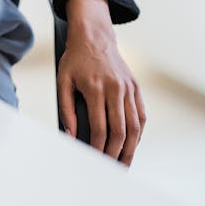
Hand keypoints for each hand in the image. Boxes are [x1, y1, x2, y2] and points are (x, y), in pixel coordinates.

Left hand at [58, 0, 145, 164]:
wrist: (94, 36)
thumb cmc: (75, 59)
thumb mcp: (63, 81)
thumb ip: (66, 109)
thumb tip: (70, 135)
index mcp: (96, 88)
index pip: (100, 128)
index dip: (98, 148)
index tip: (94, 161)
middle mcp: (115, 88)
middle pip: (120, 131)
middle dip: (115, 154)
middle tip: (111, 170)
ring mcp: (128, 88)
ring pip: (135, 126)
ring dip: (131, 149)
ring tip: (124, 164)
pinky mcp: (136, 87)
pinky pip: (141, 115)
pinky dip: (139, 133)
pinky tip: (133, 145)